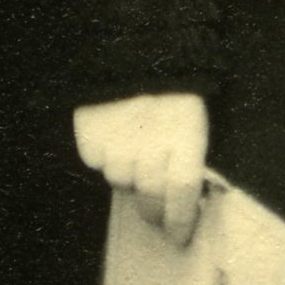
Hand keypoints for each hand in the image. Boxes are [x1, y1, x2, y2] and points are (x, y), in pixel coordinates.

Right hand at [72, 91, 212, 239]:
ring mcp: (118, 138)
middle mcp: (150, 141)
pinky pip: (97, 161)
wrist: (139, 47)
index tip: (179, 237)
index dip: (181, 221)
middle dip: (155, 213)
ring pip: (121, 181)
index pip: (182, 193)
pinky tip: (114, 136)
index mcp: (185, 136)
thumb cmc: (173, 92)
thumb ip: (187, 159)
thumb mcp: (193, 121)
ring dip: (129, 178)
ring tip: (135, 155)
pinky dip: (105, 156)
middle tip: (156, 216)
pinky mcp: (91, 131)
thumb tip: (183, 202)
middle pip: (150, 196)